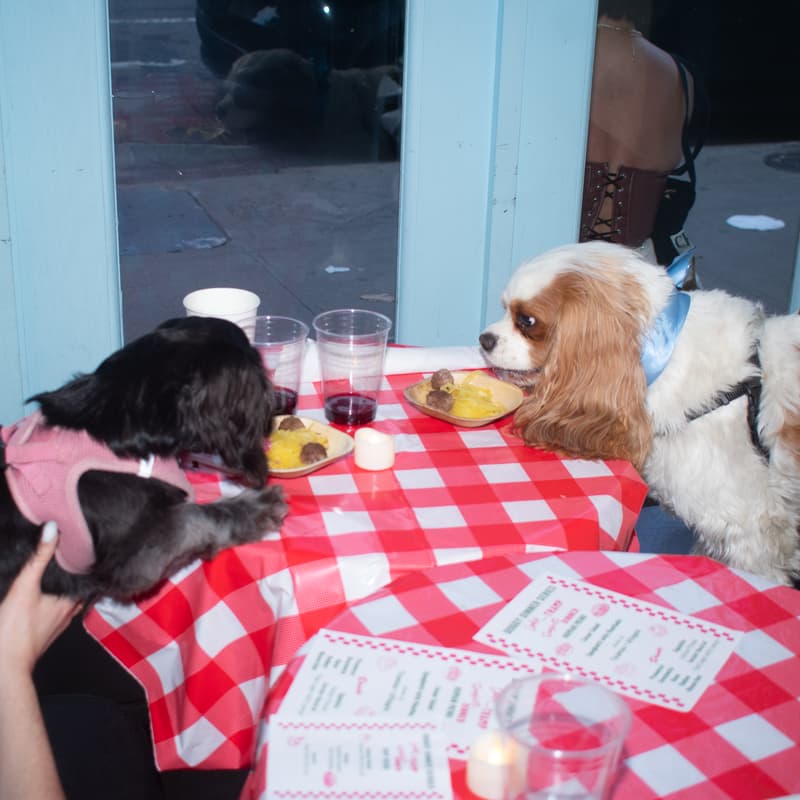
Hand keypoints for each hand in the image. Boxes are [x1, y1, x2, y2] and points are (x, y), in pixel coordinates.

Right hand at [0, 522, 82, 675]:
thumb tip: (53, 528)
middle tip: (77, 554)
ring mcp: (59, 624)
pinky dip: (55, 600)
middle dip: (78, 573)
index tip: (89, 546)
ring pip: (69, 600)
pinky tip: (46, 596)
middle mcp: (70, 612)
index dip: (88, 562)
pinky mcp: (46, 632)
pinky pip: (57, 611)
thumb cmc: (14, 631)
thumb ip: (39, 558)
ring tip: (64, 571)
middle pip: (79, 588)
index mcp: (71, 600)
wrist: (5, 668)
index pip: (88, 576)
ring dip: (67, 587)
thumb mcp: (25, 587)